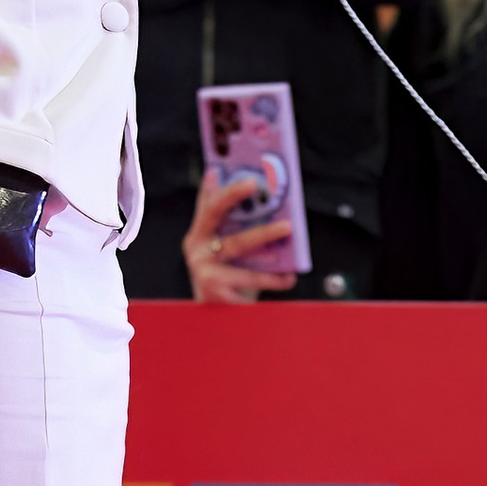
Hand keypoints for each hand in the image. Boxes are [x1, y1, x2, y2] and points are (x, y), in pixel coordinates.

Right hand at [184, 166, 296, 302]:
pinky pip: (250, 279)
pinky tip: (289, 276)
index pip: (208, 203)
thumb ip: (231, 222)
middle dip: (233, 196)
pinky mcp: (216, 290)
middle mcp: (197, 248)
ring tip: (287, 229)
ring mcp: (204, 268)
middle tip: (255, 185)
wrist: (217, 317)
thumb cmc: (226, 275)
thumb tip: (241, 188)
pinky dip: (273, 278)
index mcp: (199, 233)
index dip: (219, 185)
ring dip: (263, 234)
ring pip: (237, 245)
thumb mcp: (225, 247)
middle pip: (216, 215)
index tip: (233, 168)